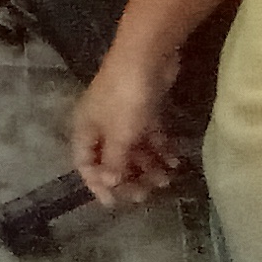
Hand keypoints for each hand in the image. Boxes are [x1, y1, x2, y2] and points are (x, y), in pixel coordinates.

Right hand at [71, 44, 182, 207]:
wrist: (146, 57)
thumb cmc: (125, 99)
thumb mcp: (119, 135)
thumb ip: (114, 162)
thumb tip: (109, 183)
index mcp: (85, 128)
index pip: (85, 163)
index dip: (97, 184)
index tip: (115, 203)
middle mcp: (101, 124)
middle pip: (111, 159)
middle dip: (128, 177)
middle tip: (147, 194)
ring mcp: (123, 116)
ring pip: (133, 149)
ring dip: (148, 166)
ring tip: (167, 179)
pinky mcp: (144, 109)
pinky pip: (149, 136)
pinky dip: (160, 149)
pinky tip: (175, 161)